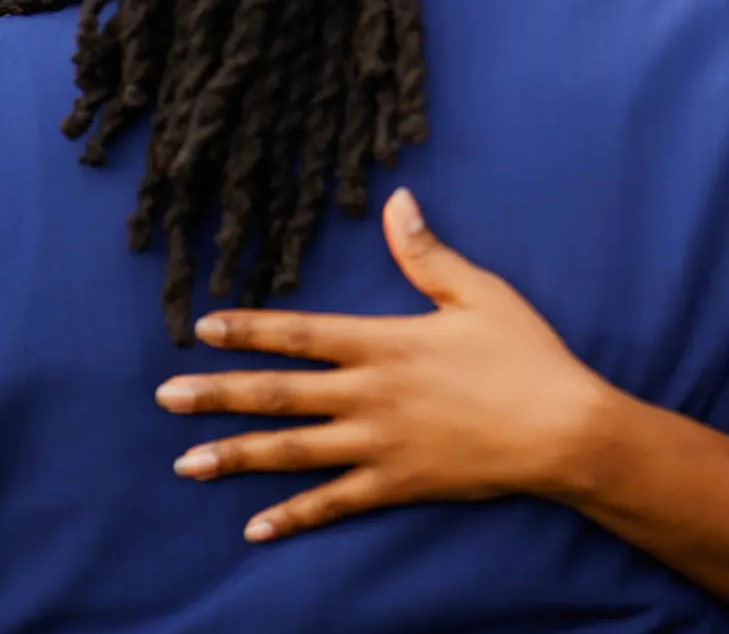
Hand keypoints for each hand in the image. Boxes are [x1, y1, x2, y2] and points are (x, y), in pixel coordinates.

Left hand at [156, 189, 614, 540]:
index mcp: (386, 343)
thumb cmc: (526, 354)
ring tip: (186, 462)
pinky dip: (293, 516)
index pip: (302, 334)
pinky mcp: (397, 484)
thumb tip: (397, 201)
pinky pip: (334, 503)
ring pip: (293, 450)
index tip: (202, 327)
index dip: (250, 329)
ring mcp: (380, 444)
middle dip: (218, 394)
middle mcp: (371, 395)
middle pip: (280, 394)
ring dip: (237, 455)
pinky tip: (254, 527)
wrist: (562, 429)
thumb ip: (426, 253)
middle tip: (166, 397)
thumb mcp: (478, 292)